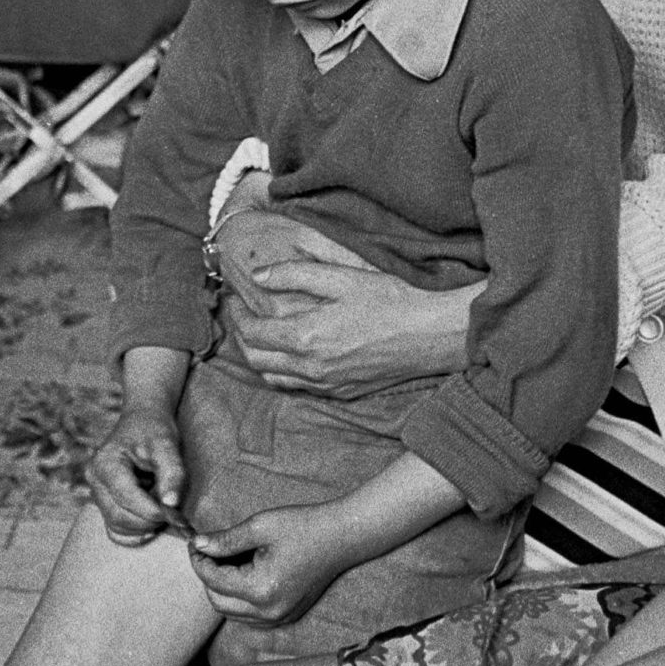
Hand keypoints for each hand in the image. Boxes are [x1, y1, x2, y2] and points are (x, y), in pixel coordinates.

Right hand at [83, 405, 188, 546]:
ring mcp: (97, 493)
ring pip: (117, 526)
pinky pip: (116, 530)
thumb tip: (171, 505)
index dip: (151, 509)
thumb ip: (172, 474)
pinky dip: (135, 532)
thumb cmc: (154, 430)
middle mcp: (94, 480)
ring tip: (161, 506)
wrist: (143, 420)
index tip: (175, 512)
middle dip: (149, 520)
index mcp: (105, 463)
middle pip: (119, 516)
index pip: (125, 496)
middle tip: (173, 512)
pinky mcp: (105, 503)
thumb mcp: (167, 445)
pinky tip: (152, 522)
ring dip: (144, 525)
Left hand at [189, 502, 354, 627]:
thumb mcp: (260, 526)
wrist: (341, 537)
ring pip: (232, 611)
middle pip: (217, 602)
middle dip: (207, 576)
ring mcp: (279, 618)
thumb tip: (197, 544)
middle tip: (209, 549)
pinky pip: (249, 615)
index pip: (213, 580)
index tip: (194, 542)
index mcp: (260, 589)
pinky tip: (245, 572)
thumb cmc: (302, 526)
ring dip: (222, 588)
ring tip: (227, 559)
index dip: (199, 560)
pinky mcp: (286, 616)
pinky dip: (239, 597)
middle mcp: (268, 611)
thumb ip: (225, 540)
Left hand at [223, 262, 479, 396]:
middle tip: (241, 316)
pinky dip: (284, 372)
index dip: (237, 316)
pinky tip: (291, 353)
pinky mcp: (342, 392)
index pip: (253, 333)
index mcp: (307, 337)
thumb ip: (294, 274)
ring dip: (260, 357)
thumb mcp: (341, 276)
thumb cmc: (390, 300)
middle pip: (256, 360)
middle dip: (242, 337)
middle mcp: (311, 367)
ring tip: (261, 334)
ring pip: (274, 378)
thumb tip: (259, 275)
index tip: (234, 300)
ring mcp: (327, 384)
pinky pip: (299, 387)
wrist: (430, 334)